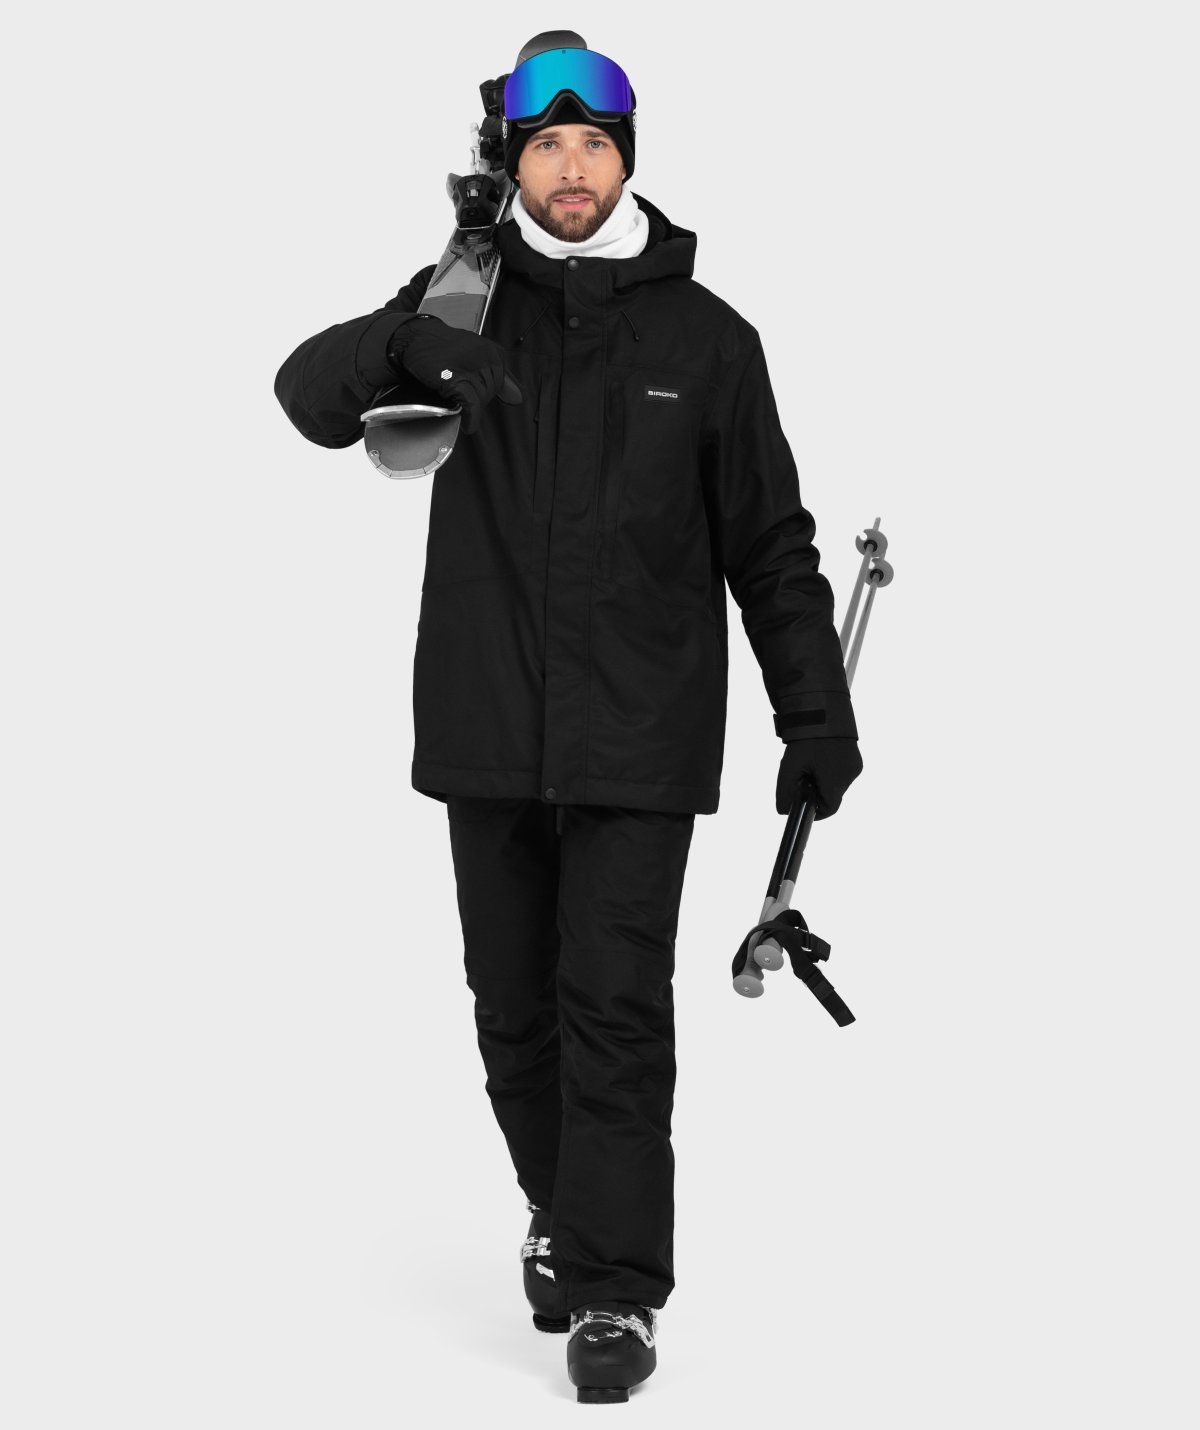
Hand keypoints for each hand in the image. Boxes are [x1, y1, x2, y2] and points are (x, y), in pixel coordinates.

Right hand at [389, 315, 522, 434]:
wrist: (415, 339)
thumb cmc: (444, 348)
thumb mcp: (477, 355)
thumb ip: (502, 377)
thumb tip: (520, 399)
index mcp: (493, 352)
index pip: (502, 383)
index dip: (486, 391)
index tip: (473, 390)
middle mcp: (487, 359)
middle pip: (491, 393)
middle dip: (477, 398)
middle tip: (459, 394)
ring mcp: (473, 370)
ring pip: (482, 401)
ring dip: (470, 408)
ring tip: (455, 401)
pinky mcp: (458, 381)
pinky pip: (472, 406)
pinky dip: (471, 419)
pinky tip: (468, 425)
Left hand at [776, 737, 862, 817]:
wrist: (822, 708)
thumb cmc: (806, 738)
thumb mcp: (789, 766)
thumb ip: (784, 791)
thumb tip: (783, 810)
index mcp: (836, 781)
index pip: (829, 809)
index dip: (815, 810)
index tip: (803, 803)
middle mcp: (850, 775)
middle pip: (832, 795)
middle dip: (816, 790)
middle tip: (802, 775)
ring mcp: (855, 765)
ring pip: (837, 783)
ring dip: (823, 779)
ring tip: (810, 761)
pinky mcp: (855, 757)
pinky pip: (842, 771)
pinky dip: (830, 769)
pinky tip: (820, 755)